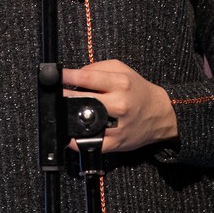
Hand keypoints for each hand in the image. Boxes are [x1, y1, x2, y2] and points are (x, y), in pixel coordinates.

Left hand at [62, 60, 177, 152]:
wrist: (160, 113)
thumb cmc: (137, 89)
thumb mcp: (122, 69)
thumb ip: (97, 67)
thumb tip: (76, 74)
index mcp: (120, 83)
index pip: (87, 78)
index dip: (67, 77)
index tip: (53, 76)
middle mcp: (119, 104)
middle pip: (84, 100)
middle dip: (65, 97)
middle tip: (53, 95)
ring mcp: (118, 125)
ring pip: (88, 123)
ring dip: (69, 118)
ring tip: (59, 113)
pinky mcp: (117, 142)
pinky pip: (94, 145)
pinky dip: (78, 142)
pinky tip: (68, 136)